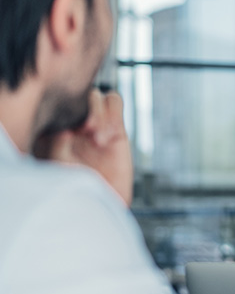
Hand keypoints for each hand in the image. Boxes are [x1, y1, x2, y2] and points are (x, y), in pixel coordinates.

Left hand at [41, 90, 133, 205]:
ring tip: (97, 136)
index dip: (63, 112)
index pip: (58, 105)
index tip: (67, 132)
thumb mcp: (59, 164)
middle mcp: (76, 124)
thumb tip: (68, 127)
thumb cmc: (79, 185)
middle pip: (78, 97)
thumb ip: (57, 143)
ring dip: (97, 110)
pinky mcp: (117, 127)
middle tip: (85, 131)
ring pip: (97, 95)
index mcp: (56, 130)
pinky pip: (115, 101)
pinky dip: (113, 111)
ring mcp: (97, 124)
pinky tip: (110, 135)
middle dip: (82, 110)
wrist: (105, 198)